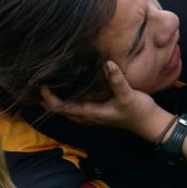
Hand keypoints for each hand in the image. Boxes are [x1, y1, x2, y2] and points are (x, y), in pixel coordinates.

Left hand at [40, 61, 159, 135]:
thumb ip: (117, 80)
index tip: (41, 85)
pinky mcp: (98, 114)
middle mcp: (89, 117)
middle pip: (61, 111)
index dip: (49, 99)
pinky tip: (66, 92)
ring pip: (68, 111)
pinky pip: (76, 109)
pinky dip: (66, 102)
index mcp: (92, 113)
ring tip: (46, 88)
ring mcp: (93, 117)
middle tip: (36, 85)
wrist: (150, 124)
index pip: (63, 108)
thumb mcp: (129, 95)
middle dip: (47, 101)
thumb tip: (107, 63)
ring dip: (55, 102)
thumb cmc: (139, 111)